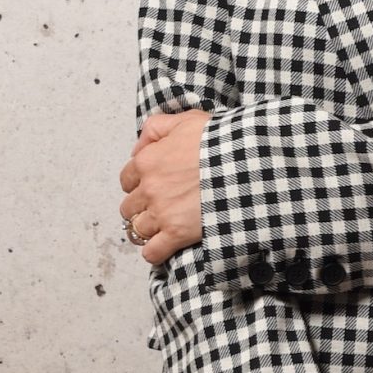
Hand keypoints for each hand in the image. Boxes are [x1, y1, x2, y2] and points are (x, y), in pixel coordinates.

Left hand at [119, 108, 207, 263]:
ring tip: (160, 229)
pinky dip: (154, 253)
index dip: (139, 184)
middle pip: (129, 207)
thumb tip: (138, 147)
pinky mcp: (177, 234)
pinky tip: (163, 247)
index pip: (127, 180)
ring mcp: (161, 213)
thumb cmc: (220, 141)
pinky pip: (152, 252)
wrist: (246, 163)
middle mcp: (149, 189)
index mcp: (147, 161)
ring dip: (146, 230)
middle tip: (159, 207)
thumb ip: (156, 128)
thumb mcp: (185, 120)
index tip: (152, 187)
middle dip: (141, 208)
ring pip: (137, 229)